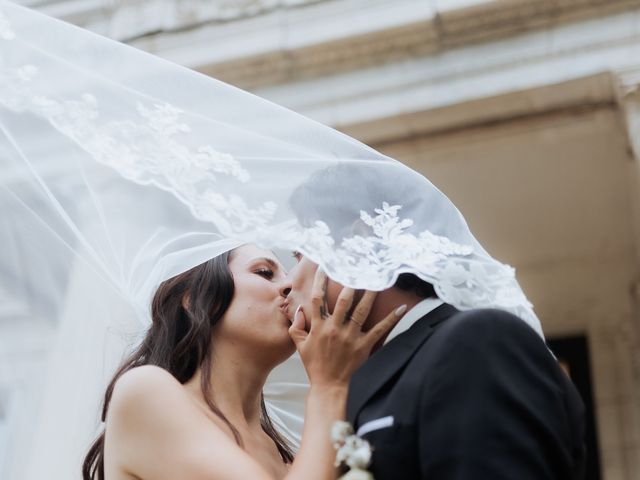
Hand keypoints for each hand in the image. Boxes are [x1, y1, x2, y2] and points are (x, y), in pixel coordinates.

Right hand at [289, 268, 406, 387]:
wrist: (329, 387)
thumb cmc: (315, 366)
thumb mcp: (300, 346)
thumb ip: (296, 326)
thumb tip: (299, 309)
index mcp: (318, 327)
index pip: (317, 299)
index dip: (320, 281)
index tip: (325, 266)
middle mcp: (334, 329)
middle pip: (343, 300)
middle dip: (350, 283)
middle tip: (358, 269)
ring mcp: (350, 337)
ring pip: (361, 310)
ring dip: (370, 294)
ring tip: (378, 280)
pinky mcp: (363, 346)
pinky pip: (380, 330)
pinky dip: (391, 319)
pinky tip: (402, 308)